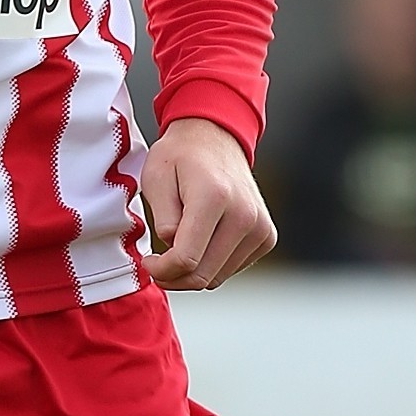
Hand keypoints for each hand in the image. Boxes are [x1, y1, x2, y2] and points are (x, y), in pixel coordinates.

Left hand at [139, 117, 275, 289]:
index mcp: (214, 196)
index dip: (161, 270)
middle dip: (174, 277)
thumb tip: (174, 250)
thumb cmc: (180, 156)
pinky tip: (201, 241)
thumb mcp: (156, 178)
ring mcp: (260, 227)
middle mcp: (244, 214)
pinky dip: (212, 264)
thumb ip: (163, 218)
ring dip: (193, 272)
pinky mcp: (267, 237)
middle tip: (158, 264)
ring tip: (179, 245)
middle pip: (204, 276)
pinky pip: (232, 269)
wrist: (215, 137)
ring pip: (217, 278)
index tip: (149, 262)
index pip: (186, 258)